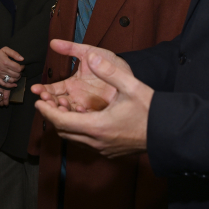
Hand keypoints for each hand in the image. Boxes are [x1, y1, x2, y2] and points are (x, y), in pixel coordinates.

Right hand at [0, 47, 24, 88]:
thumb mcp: (5, 49)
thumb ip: (14, 54)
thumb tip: (22, 59)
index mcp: (6, 62)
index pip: (18, 68)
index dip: (22, 67)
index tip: (22, 65)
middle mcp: (3, 69)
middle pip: (16, 75)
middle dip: (20, 73)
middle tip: (19, 70)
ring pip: (11, 80)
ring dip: (16, 79)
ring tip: (17, 76)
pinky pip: (3, 84)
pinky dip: (9, 86)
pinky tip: (14, 85)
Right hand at [31, 40, 129, 112]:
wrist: (130, 73)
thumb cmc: (109, 62)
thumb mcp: (90, 52)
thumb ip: (71, 48)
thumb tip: (53, 42)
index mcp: (71, 85)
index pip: (53, 90)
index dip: (44, 90)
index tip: (37, 89)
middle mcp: (76, 98)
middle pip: (57, 104)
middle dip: (49, 102)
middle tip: (46, 99)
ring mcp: (86, 107)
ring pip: (69, 114)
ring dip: (62, 110)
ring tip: (62, 104)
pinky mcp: (98, 114)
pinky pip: (86, 119)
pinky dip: (81, 116)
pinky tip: (80, 110)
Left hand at [34, 49, 152, 158]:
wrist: (169, 133)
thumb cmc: (151, 111)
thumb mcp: (131, 86)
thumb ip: (109, 71)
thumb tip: (92, 57)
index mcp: (97, 126)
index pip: (61, 122)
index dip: (47, 111)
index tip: (38, 101)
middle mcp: (97, 142)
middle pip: (64, 132)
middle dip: (52, 117)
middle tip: (46, 102)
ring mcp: (104, 149)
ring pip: (74, 138)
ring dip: (65, 124)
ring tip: (62, 108)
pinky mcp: (111, 151)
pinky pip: (86, 142)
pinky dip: (78, 130)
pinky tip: (83, 117)